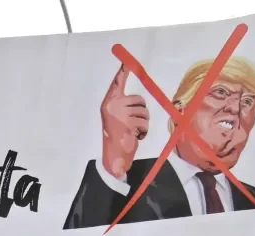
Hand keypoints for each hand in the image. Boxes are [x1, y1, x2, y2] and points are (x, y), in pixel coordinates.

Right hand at [100, 62, 148, 179]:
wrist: (114, 154)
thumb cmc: (116, 134)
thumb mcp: (115, 116)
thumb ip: (123, 104)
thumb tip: (137, 97)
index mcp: (109, 101)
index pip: (117, 82)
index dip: (123, 71)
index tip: (127, 62)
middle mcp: (113, 105)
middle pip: (139, 99)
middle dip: (141, 111)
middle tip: (134, 123)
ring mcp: (120, 114)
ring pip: (144, 111)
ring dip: (143, 122)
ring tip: (134, 130)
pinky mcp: (128, 123)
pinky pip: (145, 122)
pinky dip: (144, 131)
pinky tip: (136, 136)